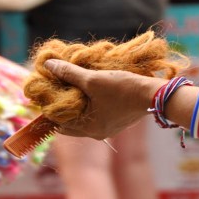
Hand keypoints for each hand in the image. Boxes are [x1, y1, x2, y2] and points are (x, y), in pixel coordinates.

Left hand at [44, 59, 161, 138]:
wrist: (154, 95)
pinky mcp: (117, 122)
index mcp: (88, 128)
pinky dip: (89, 106)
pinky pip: (96, 116)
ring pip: (83, 119)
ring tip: (72, 87)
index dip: (49, 108)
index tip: (45, 92)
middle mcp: (97, 133)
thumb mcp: (93, 79)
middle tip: (56, 89)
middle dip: (62, 107)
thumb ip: (69, 73)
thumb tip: (48, 65)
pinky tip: (89, 91)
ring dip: (76, 105)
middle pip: (70, 123)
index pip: (58, 124)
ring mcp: (108, 129)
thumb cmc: (123, 89)